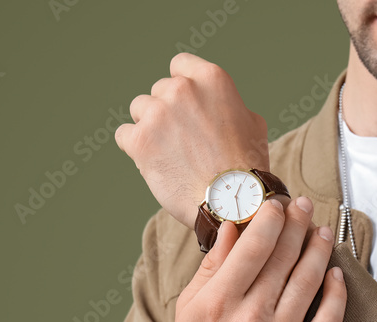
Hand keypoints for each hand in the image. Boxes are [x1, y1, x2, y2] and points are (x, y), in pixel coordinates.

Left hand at [114, 53, 268, 227]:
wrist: (233, 202)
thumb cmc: (247, 166)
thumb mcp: (252, 123)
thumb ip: (227, 104)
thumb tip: (215, 105)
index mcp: (211, 79)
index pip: (180, 64)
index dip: (181, 86)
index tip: (184, 104)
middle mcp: (181, 89)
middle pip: (159, 90)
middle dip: (168, 111)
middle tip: (183, 140)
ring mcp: (157, 114)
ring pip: (139, 110)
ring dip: (150, 127)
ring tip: (170, 153)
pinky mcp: (139, 140)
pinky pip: (124, 136)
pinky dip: (135, 148)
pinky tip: (155, 163)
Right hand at [171, 196, 346, 321]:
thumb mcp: (189, 309)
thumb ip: (212, 266)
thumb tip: (233, 226)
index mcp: (219, 303)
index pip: (254, 246)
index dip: (270, 217)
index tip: (276, 203)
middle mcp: (250, 320)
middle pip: (284, 258)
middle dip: (296, 224)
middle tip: (302, 206)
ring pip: (309, 283)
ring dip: (319, 251)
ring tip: (322, 231)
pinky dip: (336, 294)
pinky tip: (336, 275)